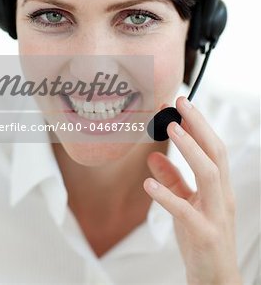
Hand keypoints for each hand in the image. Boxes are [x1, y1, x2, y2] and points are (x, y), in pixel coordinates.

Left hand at [143, 97, 241, 284]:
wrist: (216, 280)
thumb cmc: (202, 238)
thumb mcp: (186, 203)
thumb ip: (171, 179)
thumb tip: (153, 156)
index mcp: (219, 187)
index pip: (213, 148)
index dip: (198, 124)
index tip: (181, 103)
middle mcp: (222, 196)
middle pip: (215, 152)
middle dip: (199, 125)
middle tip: (179, 102)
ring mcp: (216, 215)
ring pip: (208, 174)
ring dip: (190, 149)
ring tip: (171, 128)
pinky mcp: (204, 234)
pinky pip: (186, 211)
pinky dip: (167, 195)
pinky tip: (148, 185)